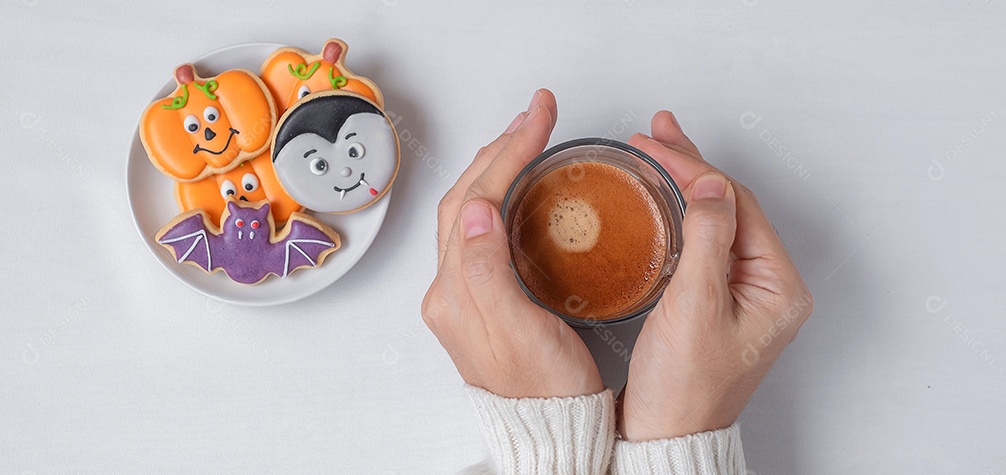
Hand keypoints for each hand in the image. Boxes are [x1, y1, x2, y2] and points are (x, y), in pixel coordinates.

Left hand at [421, 90, 603, 398]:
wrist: (552, 431)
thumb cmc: (545, 391)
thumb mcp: (519, 332)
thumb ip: (487, 272)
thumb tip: (476, 211)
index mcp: (456, 293)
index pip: (475, 199)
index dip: (508, 152)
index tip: (539, 119)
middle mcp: (452, 290)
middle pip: (467, 197)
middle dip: (501, 148)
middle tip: (537, 115)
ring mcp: (465, 294)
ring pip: (473, 211)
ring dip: (498, 167)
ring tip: (528, 137)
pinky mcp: (484, 300)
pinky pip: (483, 232)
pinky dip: (502, 197)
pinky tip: (521, 191)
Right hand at [619, 111, 813, 440]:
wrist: (665, 434)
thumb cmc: (683, 388)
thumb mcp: (694, 307)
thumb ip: (705, 239)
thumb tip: (708, 184)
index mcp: (778, 287)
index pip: (737, 204)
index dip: (694, 167)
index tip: (656, 144)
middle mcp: (768, 286)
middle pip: (730, 205)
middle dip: (689, 165)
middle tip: (655, 132)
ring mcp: (743, 292)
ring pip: (715, 218)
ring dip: (684, 183)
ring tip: (656, 149)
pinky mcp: (718, 299)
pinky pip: (703, 241)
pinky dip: (679, 212)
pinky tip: (661, 198)